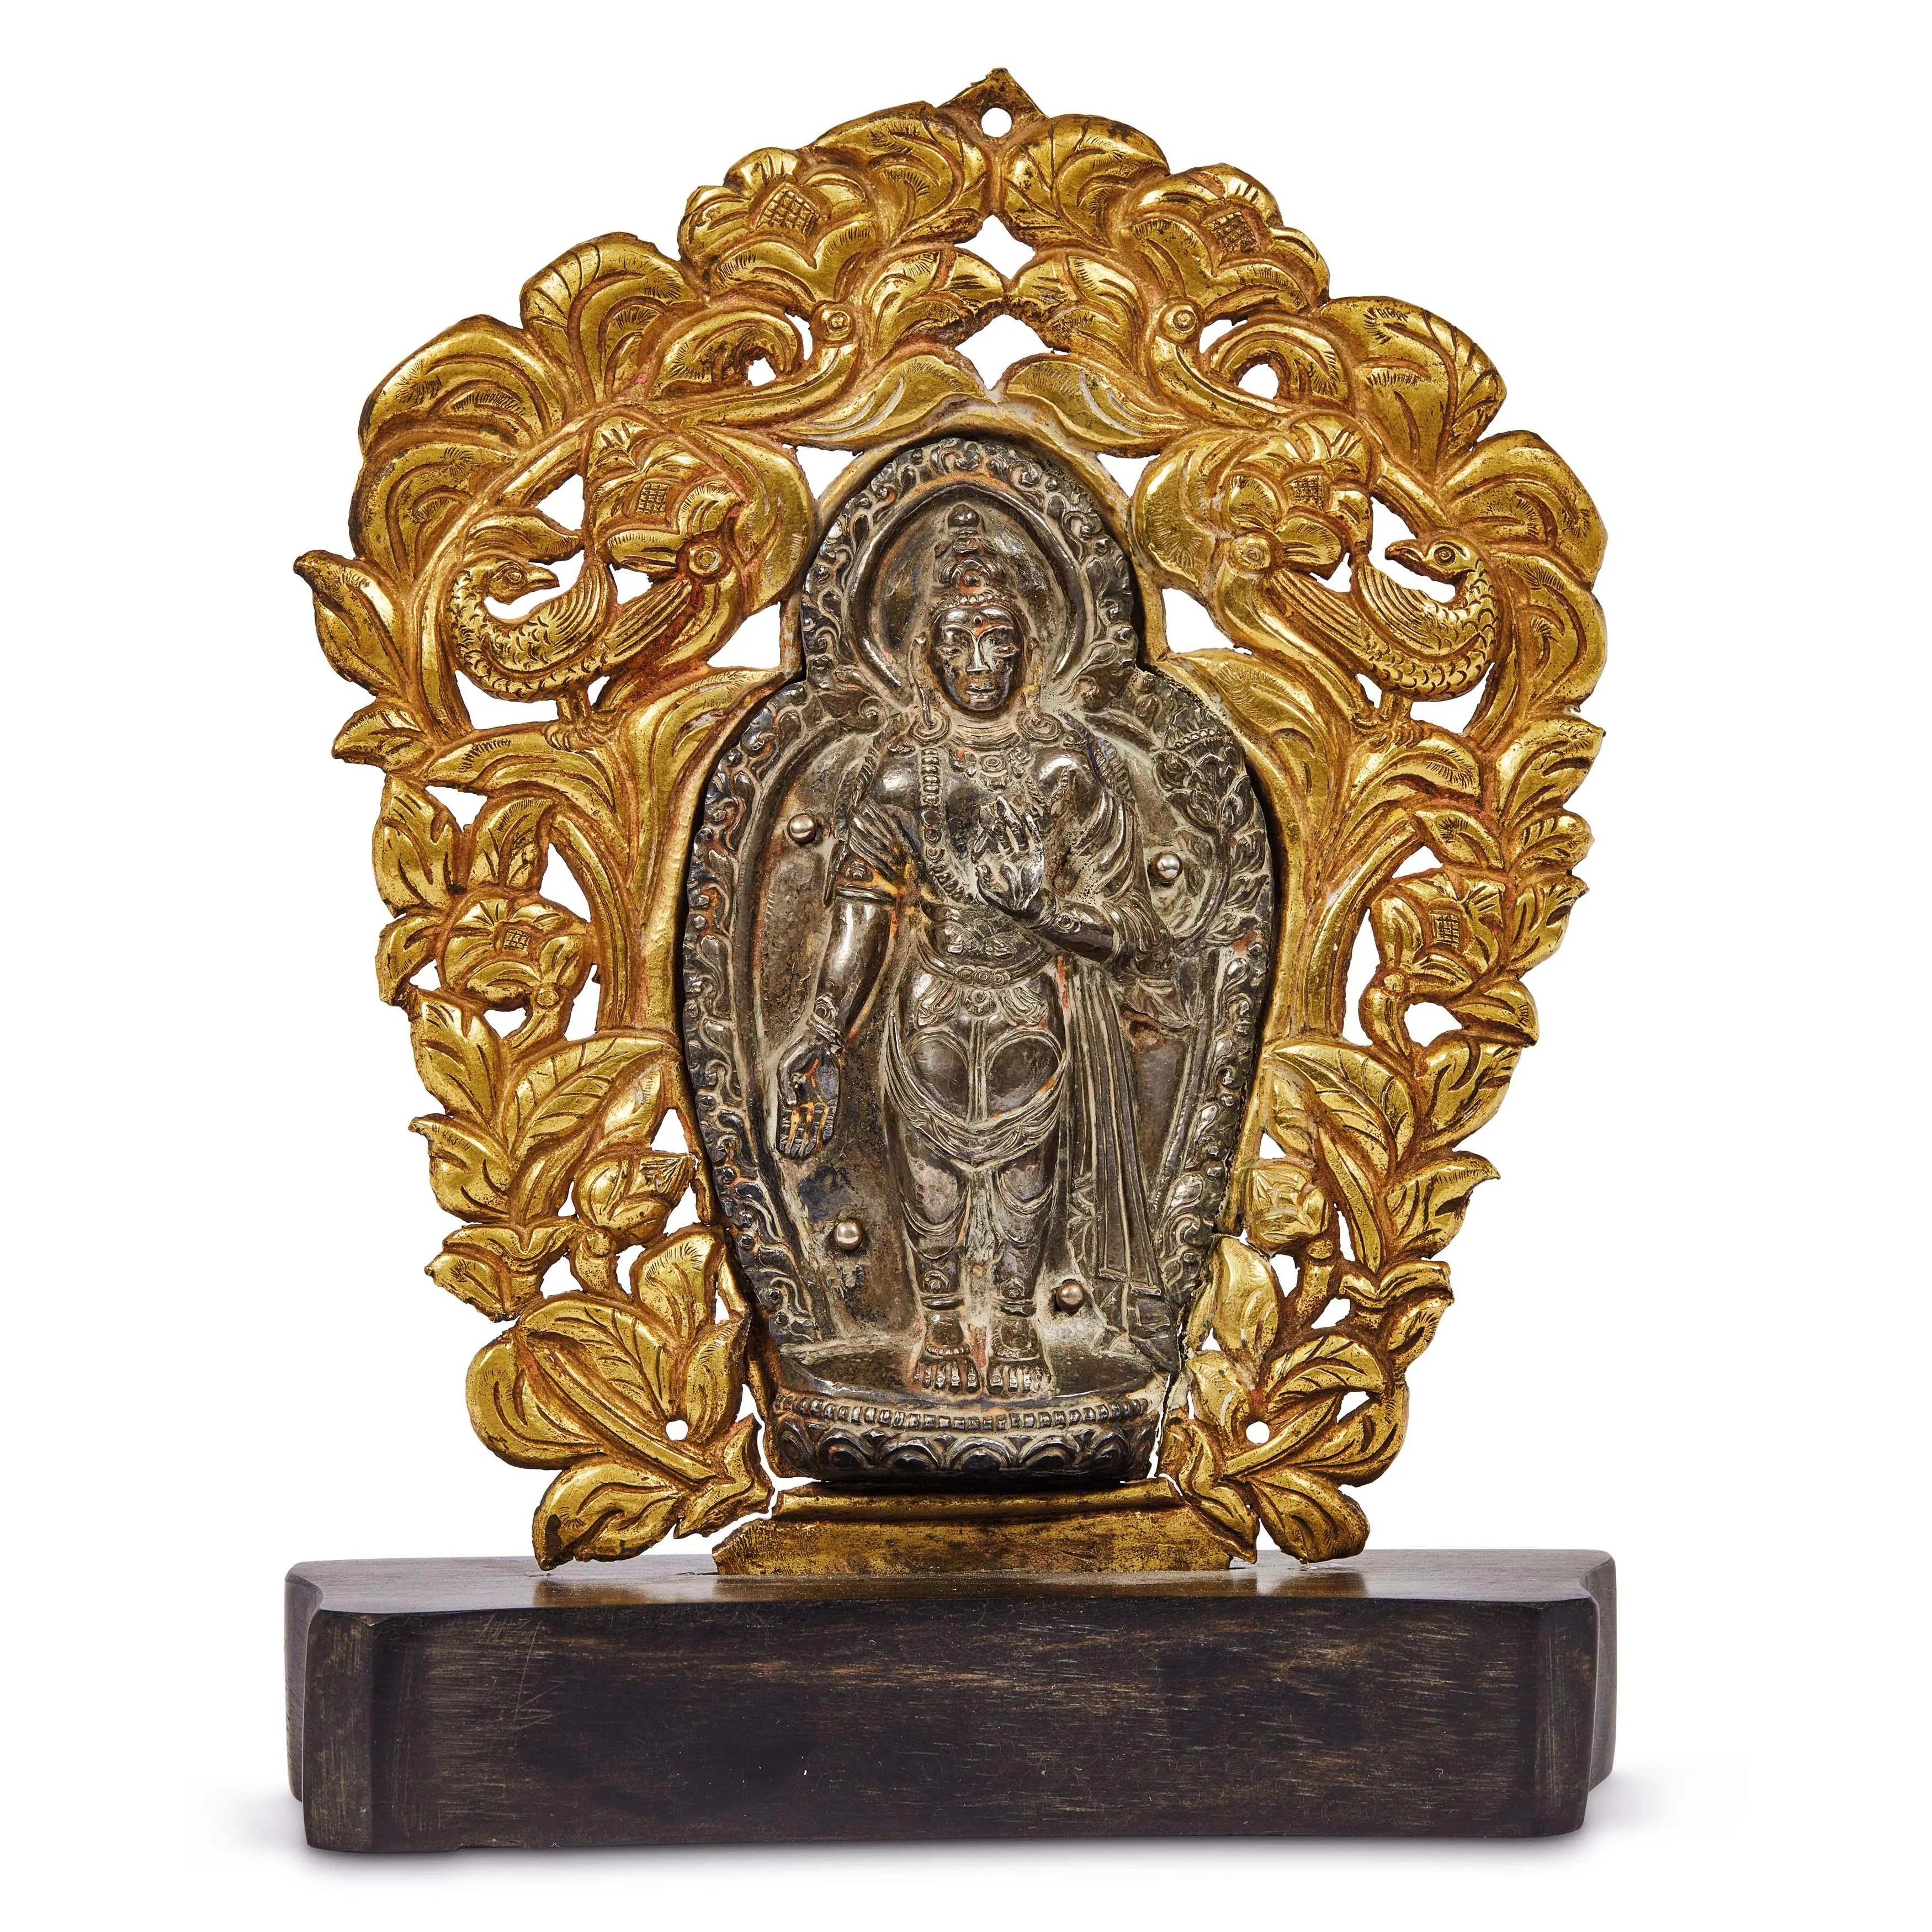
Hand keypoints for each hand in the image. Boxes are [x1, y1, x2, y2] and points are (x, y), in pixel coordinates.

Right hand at [777, 1035, 840, 1157]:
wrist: (822, 1041)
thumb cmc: (800, 1052)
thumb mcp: (785, 1068)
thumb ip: (785, 1088)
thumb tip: (790, 1106)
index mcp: (790, 1094)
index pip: (785, 1119)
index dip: (783, 1134)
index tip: (781, 1148)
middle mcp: (803, 1099)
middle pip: (799, 1125)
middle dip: (796, 1141)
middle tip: (794, 1156)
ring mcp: (818, 1099)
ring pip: (813, 1124)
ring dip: (810, 1139)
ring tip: (807, 1153)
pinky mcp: (832, 1097)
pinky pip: (829, 1117)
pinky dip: (826, 1130)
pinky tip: (823, 1141)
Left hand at [975, 798, 1045, 919]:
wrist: (1022, 906)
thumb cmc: (1003, 899)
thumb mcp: (987, 892)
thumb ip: (983, 880)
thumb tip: (980, 866)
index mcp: (998, 857)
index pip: (992, 837)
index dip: (988, 825)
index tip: (983, 812)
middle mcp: (1010, 852)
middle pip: (1005, 830)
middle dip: (1001, 816)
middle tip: (997, 801)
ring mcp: (1023, 854)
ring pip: (1018, 832)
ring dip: (1014, 819)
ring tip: (1009, 806)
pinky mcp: (1036, 857)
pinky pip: (1034, 841)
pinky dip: (1031, 830)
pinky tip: (1027, 818)